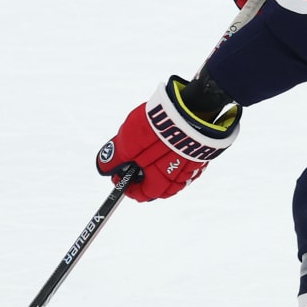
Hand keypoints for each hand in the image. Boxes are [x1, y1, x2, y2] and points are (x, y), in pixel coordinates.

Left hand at [96, 77, 240, 201]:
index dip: (126, 184)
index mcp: (159, 183)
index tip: (119, 171)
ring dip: (160, 163)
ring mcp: (193, 168)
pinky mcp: (202, 155)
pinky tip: (170, 139)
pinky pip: (185, 161)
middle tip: (135, 156)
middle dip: (143, 174)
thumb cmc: (157, 131)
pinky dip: (175, 155)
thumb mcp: (127, 143)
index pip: (140, 195)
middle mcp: (178, 181)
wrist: (191, 111)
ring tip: (152, 143)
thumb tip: (104, 168)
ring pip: (172, 173)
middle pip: (157, 186)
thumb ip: (114, 158)